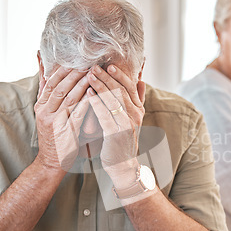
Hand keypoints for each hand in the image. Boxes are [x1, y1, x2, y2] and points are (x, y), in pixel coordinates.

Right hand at [34, 67, 90, 172]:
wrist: (51, 161)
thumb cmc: (53, 134)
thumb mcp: (45, 112)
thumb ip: (46, 90)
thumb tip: (41, 63)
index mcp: (40, 106)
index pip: (50, 83)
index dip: (62, 70)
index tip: (74, 60)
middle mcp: (45, 113)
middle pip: (60, 89)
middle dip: (74, 74)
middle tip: (87, 63)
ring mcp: (55, 123)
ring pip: (69, 99)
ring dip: (82, 85)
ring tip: (93, 74)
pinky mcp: (67, 132)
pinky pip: (78, 114)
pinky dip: (86, 102)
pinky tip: (95, 93)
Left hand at [87, 64, 145, 188]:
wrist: (123, 166)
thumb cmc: (122, 140)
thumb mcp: (132, 118)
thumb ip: (137, 99)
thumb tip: (141, 80)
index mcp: (138, 109)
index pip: (130, 87)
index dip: (121, 75)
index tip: (109, 64)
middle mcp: (135, 115)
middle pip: (121, 90)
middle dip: (107, 77)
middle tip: (94, 66)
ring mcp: (127, 124)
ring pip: (114, 100)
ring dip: (100, 86)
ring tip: (89, 76)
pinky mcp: (116, 134)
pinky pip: (105, 115)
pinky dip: (97, 103)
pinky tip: (88, 94)